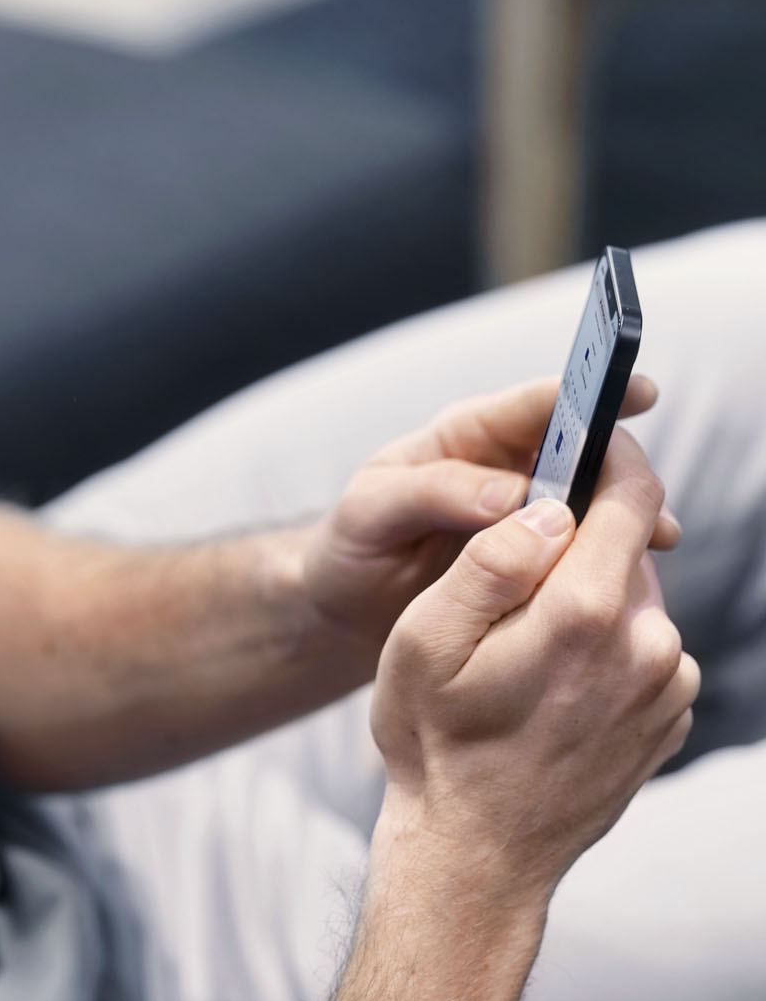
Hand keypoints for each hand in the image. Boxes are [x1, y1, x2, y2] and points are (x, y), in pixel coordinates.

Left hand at [303, 374, 676, 662]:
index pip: (538, 403)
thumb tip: (510, 494)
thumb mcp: (372, 510)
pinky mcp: (536, 562)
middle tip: (648, 490)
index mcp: (467, 437)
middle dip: (622, 465)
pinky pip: (585, 552)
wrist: (344, 607)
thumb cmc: (351, 545)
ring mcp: (529, 517)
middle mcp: (507, 470)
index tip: (636, 393)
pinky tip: (633, 578)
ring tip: (655, 537)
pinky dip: (611, 559)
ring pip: (595, 504)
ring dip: (627, 516)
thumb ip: (433, 492)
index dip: (591, 393)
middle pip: (585, 451)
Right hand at [370, 427, 697, 896]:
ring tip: (519, 648)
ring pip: (635, 598)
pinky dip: (602, 646)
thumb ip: (488, 564)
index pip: (629, 494)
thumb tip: (545, 506)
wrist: (476, 855)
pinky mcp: (671, 717)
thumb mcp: (424, 643)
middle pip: (629, 545)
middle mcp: (650, 644)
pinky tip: (548, 685)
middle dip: (576, 540)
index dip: (604, 455)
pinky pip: (643, 648)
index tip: (575, 445)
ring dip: (586, 597)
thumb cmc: (436, 744)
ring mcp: (669, 686)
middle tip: (508, 579)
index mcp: (586, 612)